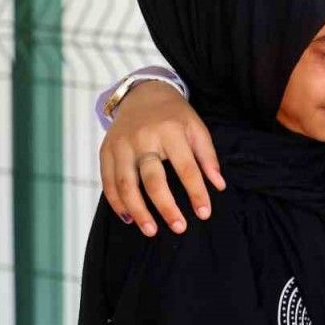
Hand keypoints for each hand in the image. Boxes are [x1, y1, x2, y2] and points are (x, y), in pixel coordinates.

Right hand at [100, 80, 224, 235]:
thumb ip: (208, 156)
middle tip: (179, 228)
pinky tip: (128, 217)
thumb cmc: (174, 115)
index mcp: (170, 131)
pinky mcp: (106, 150)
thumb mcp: (196, 127)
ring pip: (125, 184)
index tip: (204, 213)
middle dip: (166, 207)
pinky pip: (108, 181)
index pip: (186, 167)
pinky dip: (116, 202)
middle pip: (153, 179)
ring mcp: (121, 145)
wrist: (142, 93)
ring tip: (151, 230)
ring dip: (138, 210)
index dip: (196, 192)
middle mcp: (143, 138)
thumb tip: (219, 186)